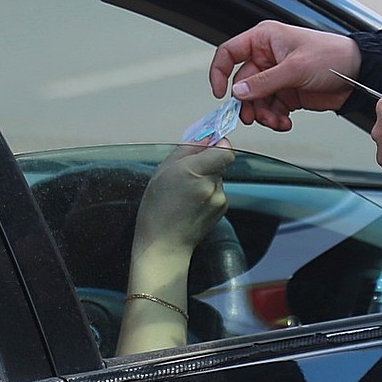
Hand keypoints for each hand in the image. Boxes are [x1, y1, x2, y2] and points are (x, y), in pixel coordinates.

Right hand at [131, 141, 233, 260]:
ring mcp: (218, 198)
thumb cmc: (156, 209)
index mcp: (193, 172)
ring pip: (218, 176)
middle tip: (186, 174)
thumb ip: (186, 149)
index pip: (225, 150)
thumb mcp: (162, 171)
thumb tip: (205, 137)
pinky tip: (192, 203)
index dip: (218, 146)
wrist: (163, 244)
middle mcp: (210, 185)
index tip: (208, 146)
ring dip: (206, 178)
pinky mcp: (222, 208)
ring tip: (186, 193)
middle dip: (206, 163)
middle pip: (219, 161)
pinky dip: (208, 192)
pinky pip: (218, 190)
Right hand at [209, 21, 361, 130]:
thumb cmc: (332, 56)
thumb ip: (264, 82)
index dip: (219, 72)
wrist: (359, 74)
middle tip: (253, 117)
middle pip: (242, 84)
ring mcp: (277, 77)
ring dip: (263, 114)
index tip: (219, 93)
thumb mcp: (295, 68)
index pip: (230, 53)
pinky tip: (285, 122)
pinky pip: (271, 109)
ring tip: (276, 121)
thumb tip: (238, 93)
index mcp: (265, 40)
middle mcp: (268, 57)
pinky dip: (275, 119)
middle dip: (248, 103)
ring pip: (256, 100)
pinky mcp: (287, 94)